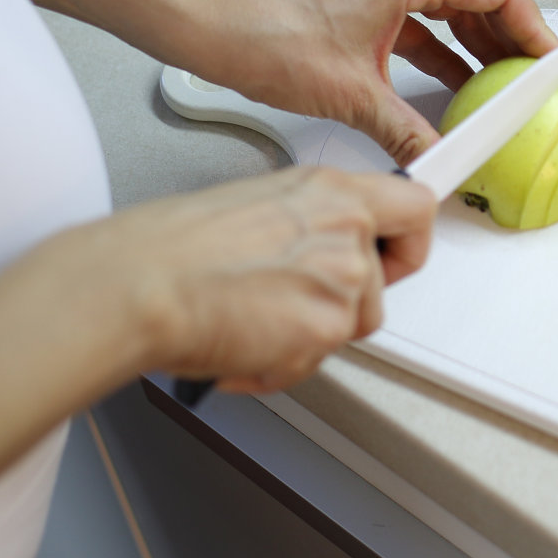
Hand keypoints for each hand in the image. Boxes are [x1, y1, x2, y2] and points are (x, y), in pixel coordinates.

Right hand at [86, 167, 435, 393]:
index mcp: (332, 190)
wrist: (142, 283)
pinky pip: (317, 362)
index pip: (415, 206)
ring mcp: (344, 277)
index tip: (397, 256)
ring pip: (349, 325)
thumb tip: (315, 247)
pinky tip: (241, 348)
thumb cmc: (175, 246)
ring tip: (252, 325)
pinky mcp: (328, 326)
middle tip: (296, 307)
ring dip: (306, 338)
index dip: (408, 241)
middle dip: (343, 305)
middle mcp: (347, 228)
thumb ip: (308, 223)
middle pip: (382, 282)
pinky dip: (279, 367)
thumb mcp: (258, 204)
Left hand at [181, 0, 557, 165]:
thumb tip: (442, 161)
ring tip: (502, 85)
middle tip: (532, 80)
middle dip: (512, 39)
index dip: (533, 29)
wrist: (205, 22)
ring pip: (455, 3)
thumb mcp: (350, 94)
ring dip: (480, 43)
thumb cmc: (264, 36)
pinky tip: (455, 82)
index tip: (550, 63)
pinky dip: (445, 46)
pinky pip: (424, 14)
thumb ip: (407, 132)